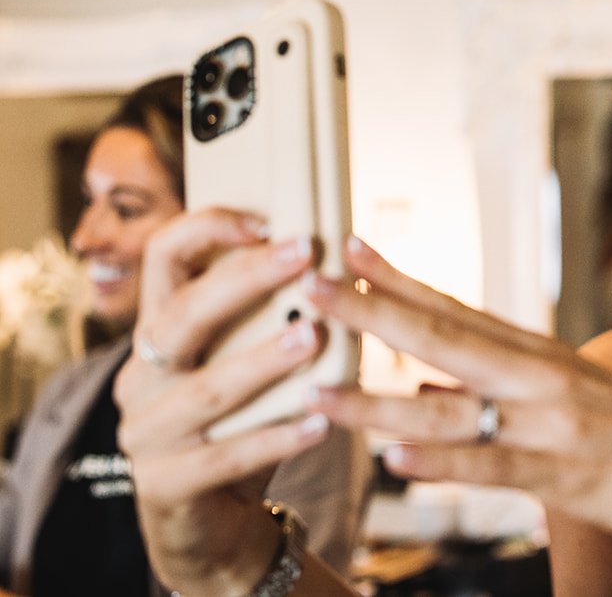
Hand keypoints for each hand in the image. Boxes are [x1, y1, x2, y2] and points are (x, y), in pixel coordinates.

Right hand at [115, 209, 332, 595]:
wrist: (212, 520)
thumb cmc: (239, 423)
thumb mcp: (246, 361)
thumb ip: (273, 316)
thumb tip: (343, 260)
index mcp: (159, 330)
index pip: (163, 259)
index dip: (208, 229)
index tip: (267, 218)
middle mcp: (142, 374)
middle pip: (181, 315)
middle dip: (245, 280)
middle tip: (304, 254)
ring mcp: (146, 432)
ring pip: (204, 388)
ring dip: (262, 360)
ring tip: (313, 338)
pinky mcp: (165, 484)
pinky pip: (224, 457)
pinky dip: (275, 438)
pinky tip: (320, 421)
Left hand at [308, 238, 611, 538]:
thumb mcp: (566, 400)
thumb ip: (490, 392)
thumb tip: (416, 390)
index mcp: (538, 356)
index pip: (455, 308)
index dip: (397, 280)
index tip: (346, 250)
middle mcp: (540, 377)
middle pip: (443, 338)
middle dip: (372, 312)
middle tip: (312, 285)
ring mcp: (551, 424)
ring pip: (454, 407)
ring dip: (380, 403)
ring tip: (322, 392)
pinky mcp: (565, 474)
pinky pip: (495, 466)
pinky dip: (444, 463)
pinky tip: (397, 461)